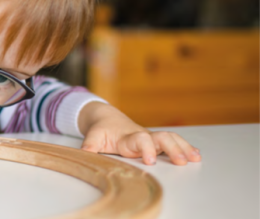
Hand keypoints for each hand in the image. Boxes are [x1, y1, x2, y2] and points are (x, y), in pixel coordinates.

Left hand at [78, 102, 201, 164]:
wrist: (106, 118)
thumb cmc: (101, 130)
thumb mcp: (92, 137)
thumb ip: (89, 146)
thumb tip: (85, 154)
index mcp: (127, 138)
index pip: (140, 140)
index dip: (146, 148)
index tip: (150, 160)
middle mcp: (142, 136)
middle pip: (162, 138)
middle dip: (173, 149)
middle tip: (181, 162)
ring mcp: (151, 138)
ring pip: (170, 138)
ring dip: (183, 147)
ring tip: (195, 158)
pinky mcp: (155, 141)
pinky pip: (173, 141)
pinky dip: (185, 147)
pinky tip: (196, 155)